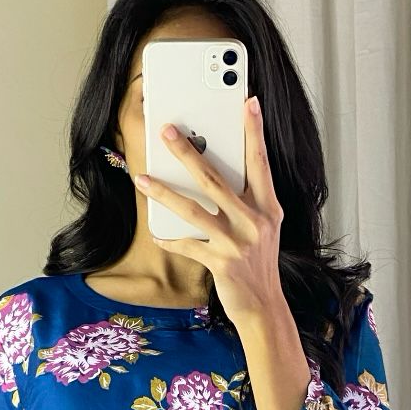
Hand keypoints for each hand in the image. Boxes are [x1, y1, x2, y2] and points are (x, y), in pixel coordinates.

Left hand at [135, 95, 284, 323]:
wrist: (265, 306)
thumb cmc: (259, 263)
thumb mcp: (262, 228)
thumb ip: (246, 202)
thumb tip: (212, 174)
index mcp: (268, 208)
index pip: (260, 162)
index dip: (254, 131)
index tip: (248, 102)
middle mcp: (255, 221)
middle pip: (216, 179)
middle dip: (189, 152)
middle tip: (168, 131)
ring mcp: (237, 242)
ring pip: (194, 210)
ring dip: (164, 192)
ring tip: (142, 178)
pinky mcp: (221, 263)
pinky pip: (187, 245)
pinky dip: (169, 238)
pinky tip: (156, 231)